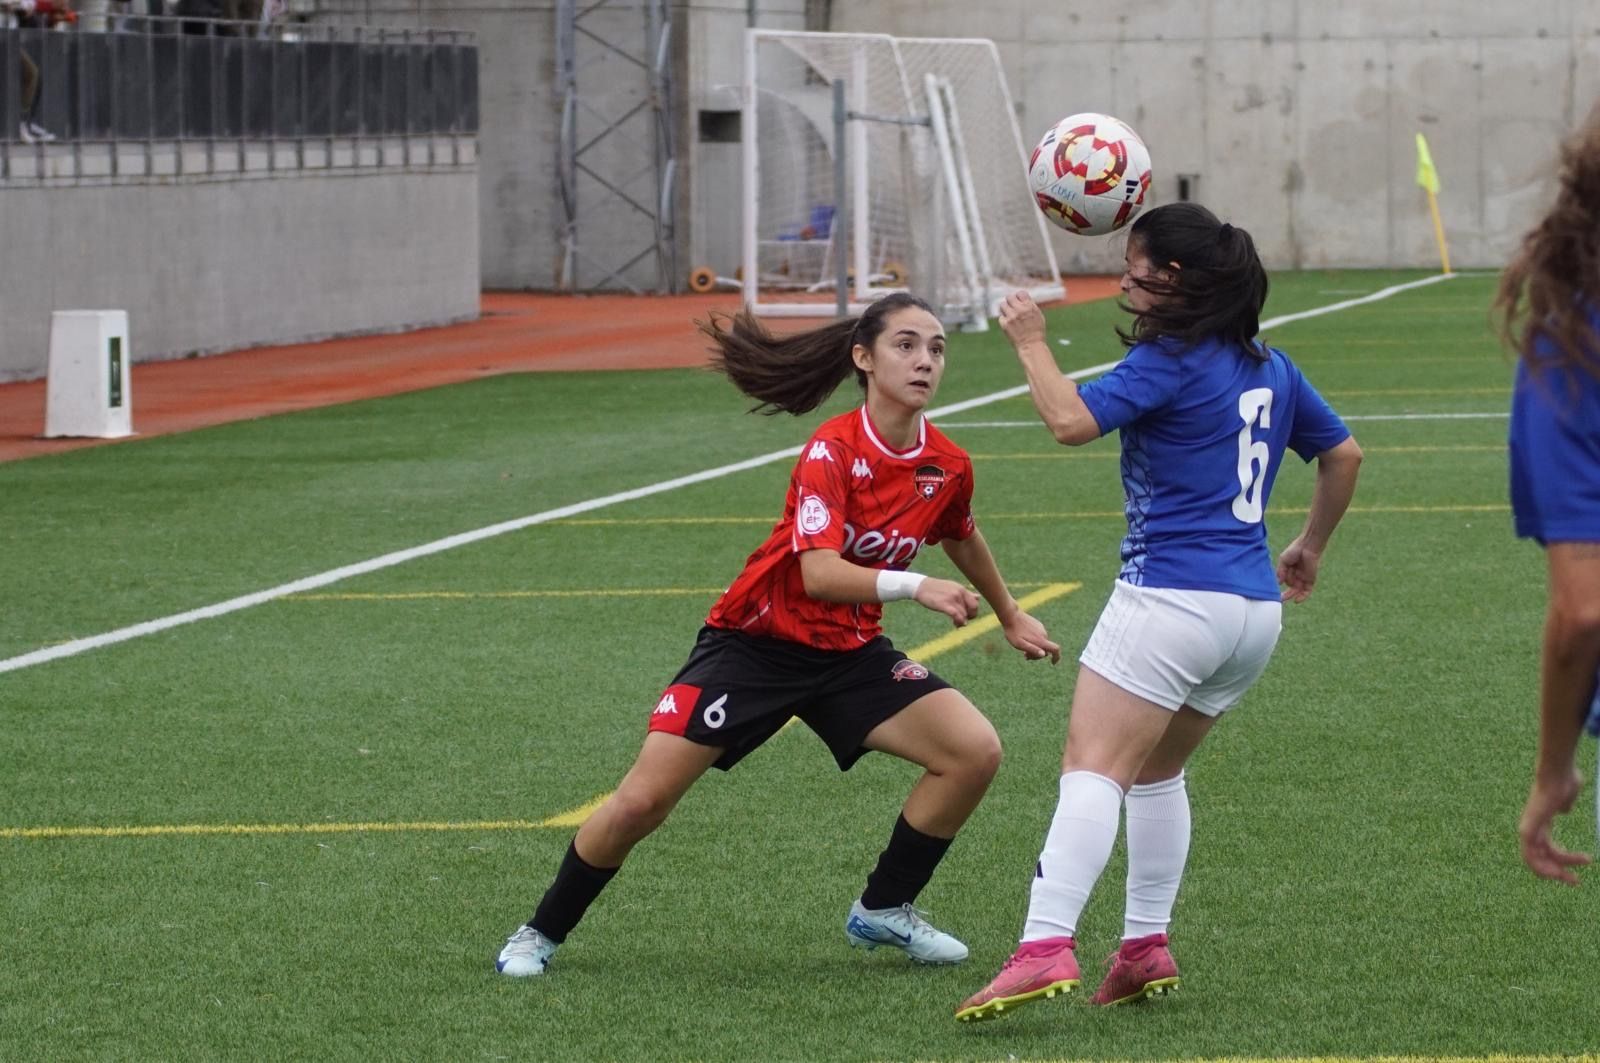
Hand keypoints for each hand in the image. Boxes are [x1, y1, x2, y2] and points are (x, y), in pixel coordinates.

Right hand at [914, 577, 980, 627]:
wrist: (921, 586)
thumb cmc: (937, 588)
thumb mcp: (953, 587)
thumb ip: (966, 593)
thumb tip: (978, 597)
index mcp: (962, 589)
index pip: (975, 602)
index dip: (973, 612)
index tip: (967, 616)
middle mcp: (959, 593)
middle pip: (973, 609)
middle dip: (970, 617)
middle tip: (963, 621)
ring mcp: (952, 598)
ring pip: (965, 614)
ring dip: (962, 621)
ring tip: (956, 624)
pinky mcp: (944, 604)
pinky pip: (957, 615)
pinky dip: (959, 621)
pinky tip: (956, 624)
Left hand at [997, 291, 1047, 349]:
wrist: (1031, 345)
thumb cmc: (1036, 331)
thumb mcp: (1038, 315)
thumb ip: (1029, 305)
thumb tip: (1020, 297)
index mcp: (1029, 306)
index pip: (1020, 293)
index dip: (1019, 297)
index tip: (1020, 302)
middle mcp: (1020, 309)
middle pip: (1009, 297)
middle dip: (1011, 302)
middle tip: (1013, 308)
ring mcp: (1011, 316)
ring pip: (1002, 305)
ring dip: (1005, 309)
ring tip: (1010, 316)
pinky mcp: (1005, 324)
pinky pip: (1001, 317)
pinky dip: (1004, 320)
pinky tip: (1010, 325)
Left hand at [1001, 610, 1060, 662]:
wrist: (1010, 615)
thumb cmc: (1013, 632)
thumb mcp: (1020, 644)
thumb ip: (1032, 649)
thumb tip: (1043, 654)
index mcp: (1041, 640)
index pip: (1055, 649)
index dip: (1056, 657)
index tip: (1053, 663)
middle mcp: (1043, 634)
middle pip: (1045, 648)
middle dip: (1037, 654)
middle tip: (1025, 656)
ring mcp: (1041, 628)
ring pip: (1041, 642)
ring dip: (1035, 647)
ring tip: (1022, 648)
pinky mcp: (1037, 624)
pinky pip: (1038, 635)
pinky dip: (1034, 640)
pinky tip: (1024, 639)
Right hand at [1276, 535, 1321, 602]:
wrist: (1307, 546)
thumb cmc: (1295, 550)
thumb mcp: (1283, 561)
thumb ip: (1281, 572)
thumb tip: (1278, 583)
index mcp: (1290, 569)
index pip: (1285, 580)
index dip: (1281, 583)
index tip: (1275, 588)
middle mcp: (1297, 575)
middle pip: (1291, 587)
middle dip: (1286, 594)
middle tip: (1280, 599)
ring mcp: (1304, 578)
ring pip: (1297, 590)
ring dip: (1291, 594)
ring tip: (1283, 598)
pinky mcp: (1311, 580)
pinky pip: (1307, 590)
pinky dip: (1303, 596)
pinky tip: (1296, 600)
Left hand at [1518, 767, 1591, 884]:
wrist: (1559, 774)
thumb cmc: (1565, 780)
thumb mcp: (1566, 797)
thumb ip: (1565, 804)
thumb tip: (1564, 809)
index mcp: (1542, 822)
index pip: (1547, 848)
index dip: (1563, 860)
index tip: (1584, 863)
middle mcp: (1533, 827)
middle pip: (1540, 858)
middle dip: (1558, 873)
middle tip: (1576, 882)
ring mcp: (1528, 828)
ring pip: (1536, 861)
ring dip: (1555, 873)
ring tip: (1574, 878)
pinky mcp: (1527, 830)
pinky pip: (1530, 856)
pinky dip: (1543, 868)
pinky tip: (1559, 872)